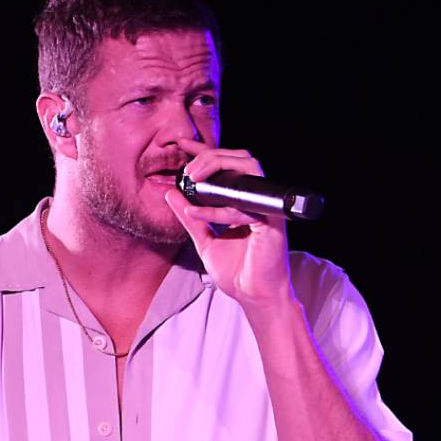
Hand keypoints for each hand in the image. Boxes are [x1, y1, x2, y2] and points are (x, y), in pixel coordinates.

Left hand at [161, 136, 294, 312]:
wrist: (254, 296)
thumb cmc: (237, 271)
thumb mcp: (204, 241)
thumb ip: (190, 218)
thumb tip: (170, 194)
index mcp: (243, 201)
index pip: (225, 167)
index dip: (203, 153)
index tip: (179, 145)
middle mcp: (257, 200)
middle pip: (241, 159)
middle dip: (211, 157)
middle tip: (187, 170)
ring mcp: (265, 209)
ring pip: (249, 171)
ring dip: (218, 171)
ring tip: (192, 180)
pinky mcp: (270, 223)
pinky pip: (243, 208)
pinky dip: (217, 210)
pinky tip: (196, 212)